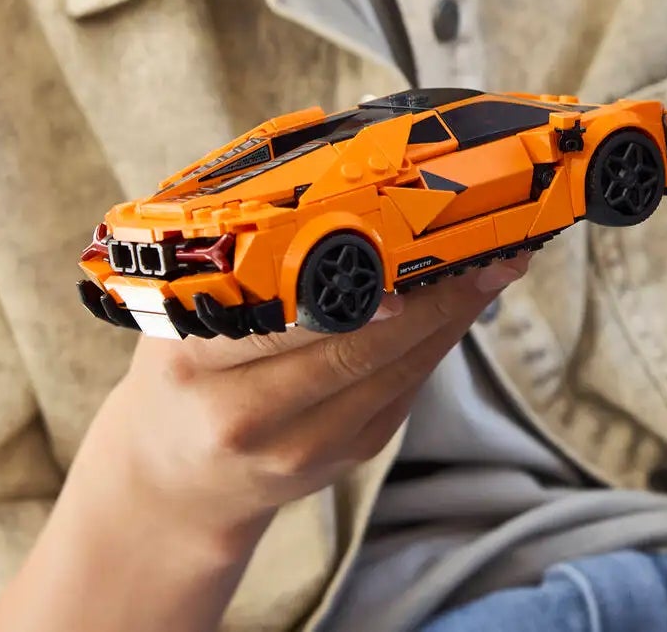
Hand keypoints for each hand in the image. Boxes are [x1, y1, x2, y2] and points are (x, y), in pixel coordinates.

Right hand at [86, 253, 532, 538]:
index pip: (279, 321)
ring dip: (451, 317)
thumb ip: (241, 265)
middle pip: (353, 350)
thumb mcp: (183, 317)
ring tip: (493, 266)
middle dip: (430, 297)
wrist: (173, 483)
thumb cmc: (185, 372)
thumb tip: (334, 183)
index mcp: (191, 364)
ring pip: (393, 374)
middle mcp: (243, 416)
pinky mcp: (345, 457)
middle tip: (481, 248)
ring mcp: (300, 448)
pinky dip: (437, 344)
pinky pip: (405, 392)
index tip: (403, 255)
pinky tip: (464, 305)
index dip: (347, 293)